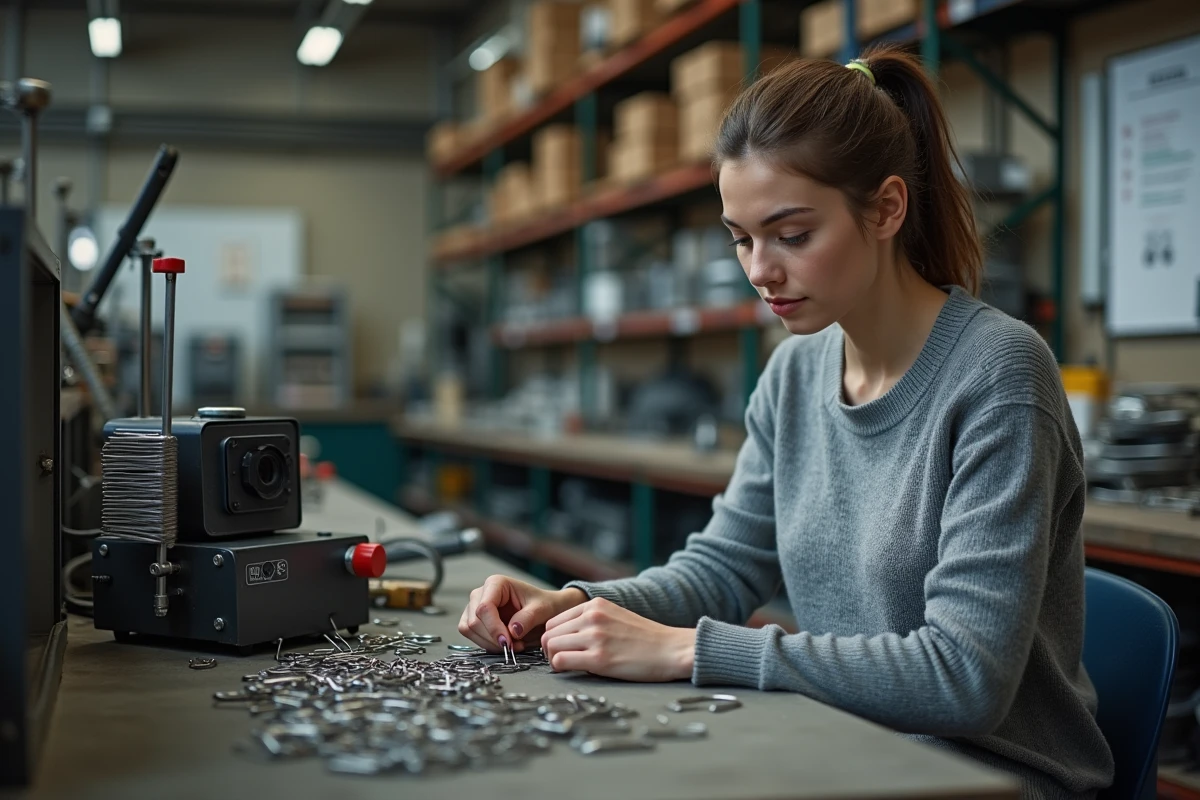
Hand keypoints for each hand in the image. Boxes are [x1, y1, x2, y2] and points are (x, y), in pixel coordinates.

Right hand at [458, 575, 586, 652]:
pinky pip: (470, 634)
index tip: (508, 643)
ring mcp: (475, 606)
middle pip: (474, 620)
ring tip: (513, 645)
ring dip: (489, 643)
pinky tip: (504, 645)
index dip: (493, 628)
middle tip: (515, 646)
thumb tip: (512, 631)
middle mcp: (481, 593)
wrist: (547, 610)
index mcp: (496, 583)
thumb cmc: (544, 605)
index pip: (484, 607)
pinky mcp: (475, 620)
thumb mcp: (542, 609)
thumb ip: (528, 618)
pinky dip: (485, 644)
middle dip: (493, 638)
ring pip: (469, 629)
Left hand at [541, 597, 695, 681]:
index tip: (560, 648)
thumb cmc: (646, 638)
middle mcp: (592, 618)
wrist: (672, 649)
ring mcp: (595, 637)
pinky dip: (559, 668)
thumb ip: (592, 620)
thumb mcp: (616, 616)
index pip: (554, 620)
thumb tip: (567, 635)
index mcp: (595, 606)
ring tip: (567, 666)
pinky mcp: (599, 658)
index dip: (553, 637)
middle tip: (561, 660)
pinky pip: (560, 661)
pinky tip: (571, 670)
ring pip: (551, 646)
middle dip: (550, 649)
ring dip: (553, 659)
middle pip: (548, 634)